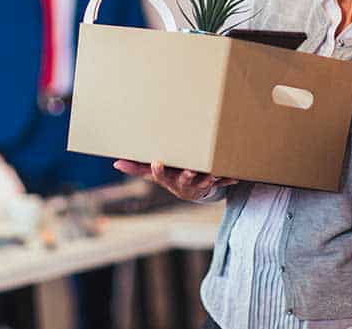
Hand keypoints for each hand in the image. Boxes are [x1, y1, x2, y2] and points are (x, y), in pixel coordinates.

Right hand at [113, 160, 238, 200]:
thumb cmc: (171, 177)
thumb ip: (137, 168)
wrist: (193, 191)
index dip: (159, 170)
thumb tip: (115, 163)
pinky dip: (228, 180)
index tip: (156, 161)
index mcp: (168, 180)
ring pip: (204, 184)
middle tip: (191, 170)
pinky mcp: (214, 186)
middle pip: (184, 181)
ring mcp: (199, 186)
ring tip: (213, 174)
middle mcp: (183, 185)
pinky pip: (222, 183)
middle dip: (187, 176)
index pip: (160, 176)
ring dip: (209, 179)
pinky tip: (235, 177)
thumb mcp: (154, 174)